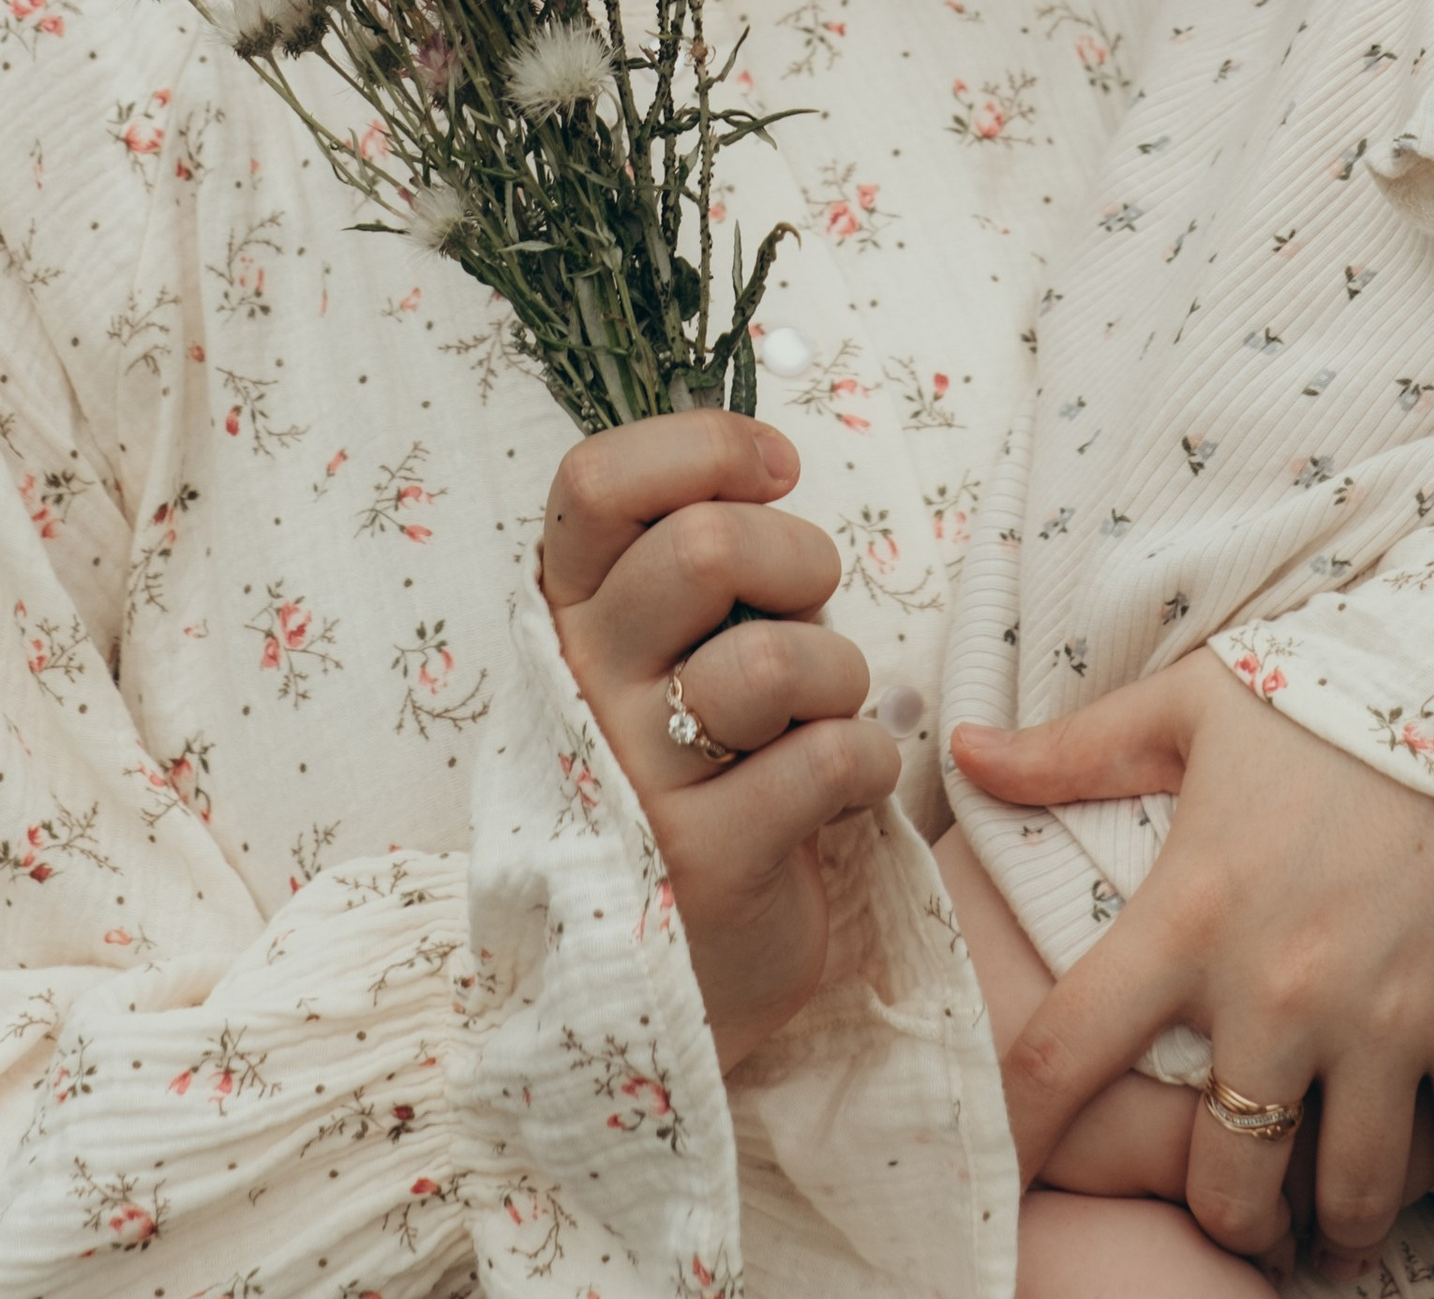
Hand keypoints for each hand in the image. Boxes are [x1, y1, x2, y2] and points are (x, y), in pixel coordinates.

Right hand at [541, 412, 900, 1069]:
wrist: (650, 987)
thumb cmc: (681, 776)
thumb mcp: (655, 661)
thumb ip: (690, 572)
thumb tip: (764, 464)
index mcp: (564, 620)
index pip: (594, 482)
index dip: (702, 447)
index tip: (773, 470)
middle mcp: (581, 690)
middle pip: (701, 546)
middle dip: (798, 557)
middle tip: (810, 605)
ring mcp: (636, 781)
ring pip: (778, 659)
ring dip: (841, 674)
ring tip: (828, 714)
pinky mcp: (706, 863)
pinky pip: (831, 761)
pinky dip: (869, 761)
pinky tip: (842, 790)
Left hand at [950, 651, 1433, 1267]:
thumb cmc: (1324, 696)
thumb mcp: (1188, 708)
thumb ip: (1072, 752)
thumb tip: (960, 750)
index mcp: (1189, 916)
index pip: (1067, 1052)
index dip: (1021, 1128)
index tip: (1010, 1170)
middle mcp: (1278, 990)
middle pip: (1226, 1177)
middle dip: (1228, 1214)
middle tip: (1237, 1208)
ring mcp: (1383, 1022)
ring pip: (1346, 1195)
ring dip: (1335, 1227)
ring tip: (1329, 1226)